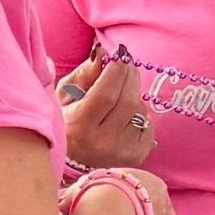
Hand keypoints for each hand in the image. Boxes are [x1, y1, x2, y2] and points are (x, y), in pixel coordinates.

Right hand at [57, 54, 154, 168]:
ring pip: (140, 111)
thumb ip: (84, 74)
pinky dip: (140, 114)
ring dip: (134, 95)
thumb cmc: (68, 121)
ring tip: (121, 93)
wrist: (74, 161)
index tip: (119, 54)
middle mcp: (102, 143)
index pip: (105, 94)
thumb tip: (104, 53)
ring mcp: (122, 152)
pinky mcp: (137, 157)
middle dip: (129, 76)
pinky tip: (127, 115)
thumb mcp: (66, 96)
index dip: (116, 71)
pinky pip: (148, 125)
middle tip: (126, 63)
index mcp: (79, 127)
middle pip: (127, 101)